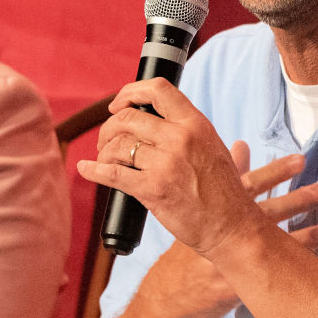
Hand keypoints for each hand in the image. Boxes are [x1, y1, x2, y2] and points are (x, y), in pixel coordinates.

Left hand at [78, 81, 317, 257]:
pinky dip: (93, 170)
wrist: (232, 227)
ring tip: (106, 159)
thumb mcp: (213, 147)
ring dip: (103, 151)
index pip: (158, 90)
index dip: (130, 92)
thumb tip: (155, 119)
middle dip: (109, 128)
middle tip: (107, 141)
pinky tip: (85, 168)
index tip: (118, 103)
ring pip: (117, 145)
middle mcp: (180, 138)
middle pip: (128, 118)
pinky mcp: (152, 190)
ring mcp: (165, 164)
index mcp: (196, 124)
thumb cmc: (223, 192)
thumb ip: (186, 131)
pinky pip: (112, 174)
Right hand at [127, 143, 317, 317]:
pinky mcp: (232, 288)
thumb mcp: (196, 210)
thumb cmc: (185, 250)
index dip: (275, 173)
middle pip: (264, 214)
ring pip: (270, 247)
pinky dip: (292, 271)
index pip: (247, 186)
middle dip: (298, 201)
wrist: (165, 294)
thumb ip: (224, 179)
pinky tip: (314, 270)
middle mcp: (220, 232)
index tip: (300, 161)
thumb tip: (242, 144)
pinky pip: (267, 278)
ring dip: (304, 237)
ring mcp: (226, 260)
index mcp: (212, 210)